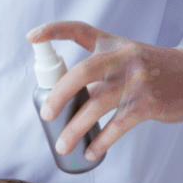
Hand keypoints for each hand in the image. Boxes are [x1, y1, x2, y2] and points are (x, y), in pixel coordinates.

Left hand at [27, 21, 182, 160]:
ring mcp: (136, 81)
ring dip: (75, 130)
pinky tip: (90, 152)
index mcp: (112, 45)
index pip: (80, 31)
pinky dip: (100, 142)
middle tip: (45, 115)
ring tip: (61, 146)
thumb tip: (62, 100)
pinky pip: (116, 126)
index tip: (32, 36)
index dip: (54, 31)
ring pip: (96, 106)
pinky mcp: (148, 103)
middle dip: (59, 96)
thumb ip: (96, 72)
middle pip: (83, 73)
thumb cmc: (150, 69)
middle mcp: (123, 58)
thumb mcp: (125, 58)